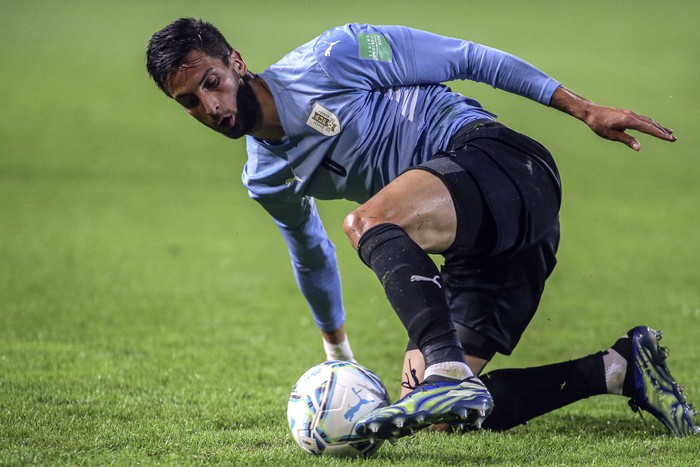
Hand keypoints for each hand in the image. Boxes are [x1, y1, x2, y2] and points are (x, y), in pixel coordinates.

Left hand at [550, 86, 675, 150]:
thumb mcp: (610, 135)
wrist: (591, 112)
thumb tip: (639, 147)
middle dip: (662, 131)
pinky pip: (643, 119)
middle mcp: (632, 115)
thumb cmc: (598, 125)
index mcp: (628, 120)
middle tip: (674, 139)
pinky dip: (651, 124)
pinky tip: (654, 127)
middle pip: (651, 124)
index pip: (648, 128)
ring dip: (658, 127)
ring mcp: (631, 114)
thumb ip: (626, 140)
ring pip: (648, 121)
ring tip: (669, 133)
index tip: (669, 138)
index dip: (659, 134)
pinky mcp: (628, 114)